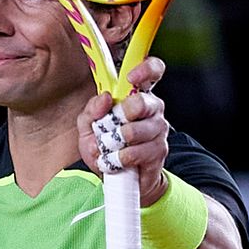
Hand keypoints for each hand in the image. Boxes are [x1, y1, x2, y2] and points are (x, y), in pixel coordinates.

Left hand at [77, 56, 168, 205]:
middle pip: (142, 102)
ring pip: (136, 130)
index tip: (130, 78)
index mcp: (136, 94)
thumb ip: (91, 110)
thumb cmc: (106, 147)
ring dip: (115, 142)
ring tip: (110, 148)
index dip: (145, 69)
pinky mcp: (159, 150)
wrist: (120, 179)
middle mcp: (152, 108)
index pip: (153, 70)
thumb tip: (105, 98)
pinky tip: (117, 160)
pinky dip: (120, 158)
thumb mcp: (88, 128)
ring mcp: (158, 129)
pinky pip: (137, 151)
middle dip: (120, 115)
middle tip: (111, 126)